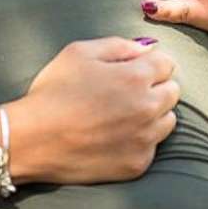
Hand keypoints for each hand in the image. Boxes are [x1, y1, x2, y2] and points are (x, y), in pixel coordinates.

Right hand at [9, 37, 178, 183]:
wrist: (35, 139)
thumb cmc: (53, 91)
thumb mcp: (77, 52)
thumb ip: (117, 45)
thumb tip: (145, 48)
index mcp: (135, 77)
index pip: (166, 63)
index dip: (149, 63)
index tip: (133, 68)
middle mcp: (148, 107)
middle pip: (172, 91)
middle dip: (154, 86)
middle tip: (125, 91)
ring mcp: (145, 138)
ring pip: (167, 119)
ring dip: (152, 113)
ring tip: (122, 114)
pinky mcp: (138, 163)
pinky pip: (153, 145)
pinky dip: (140, 138)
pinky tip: (115, 135)